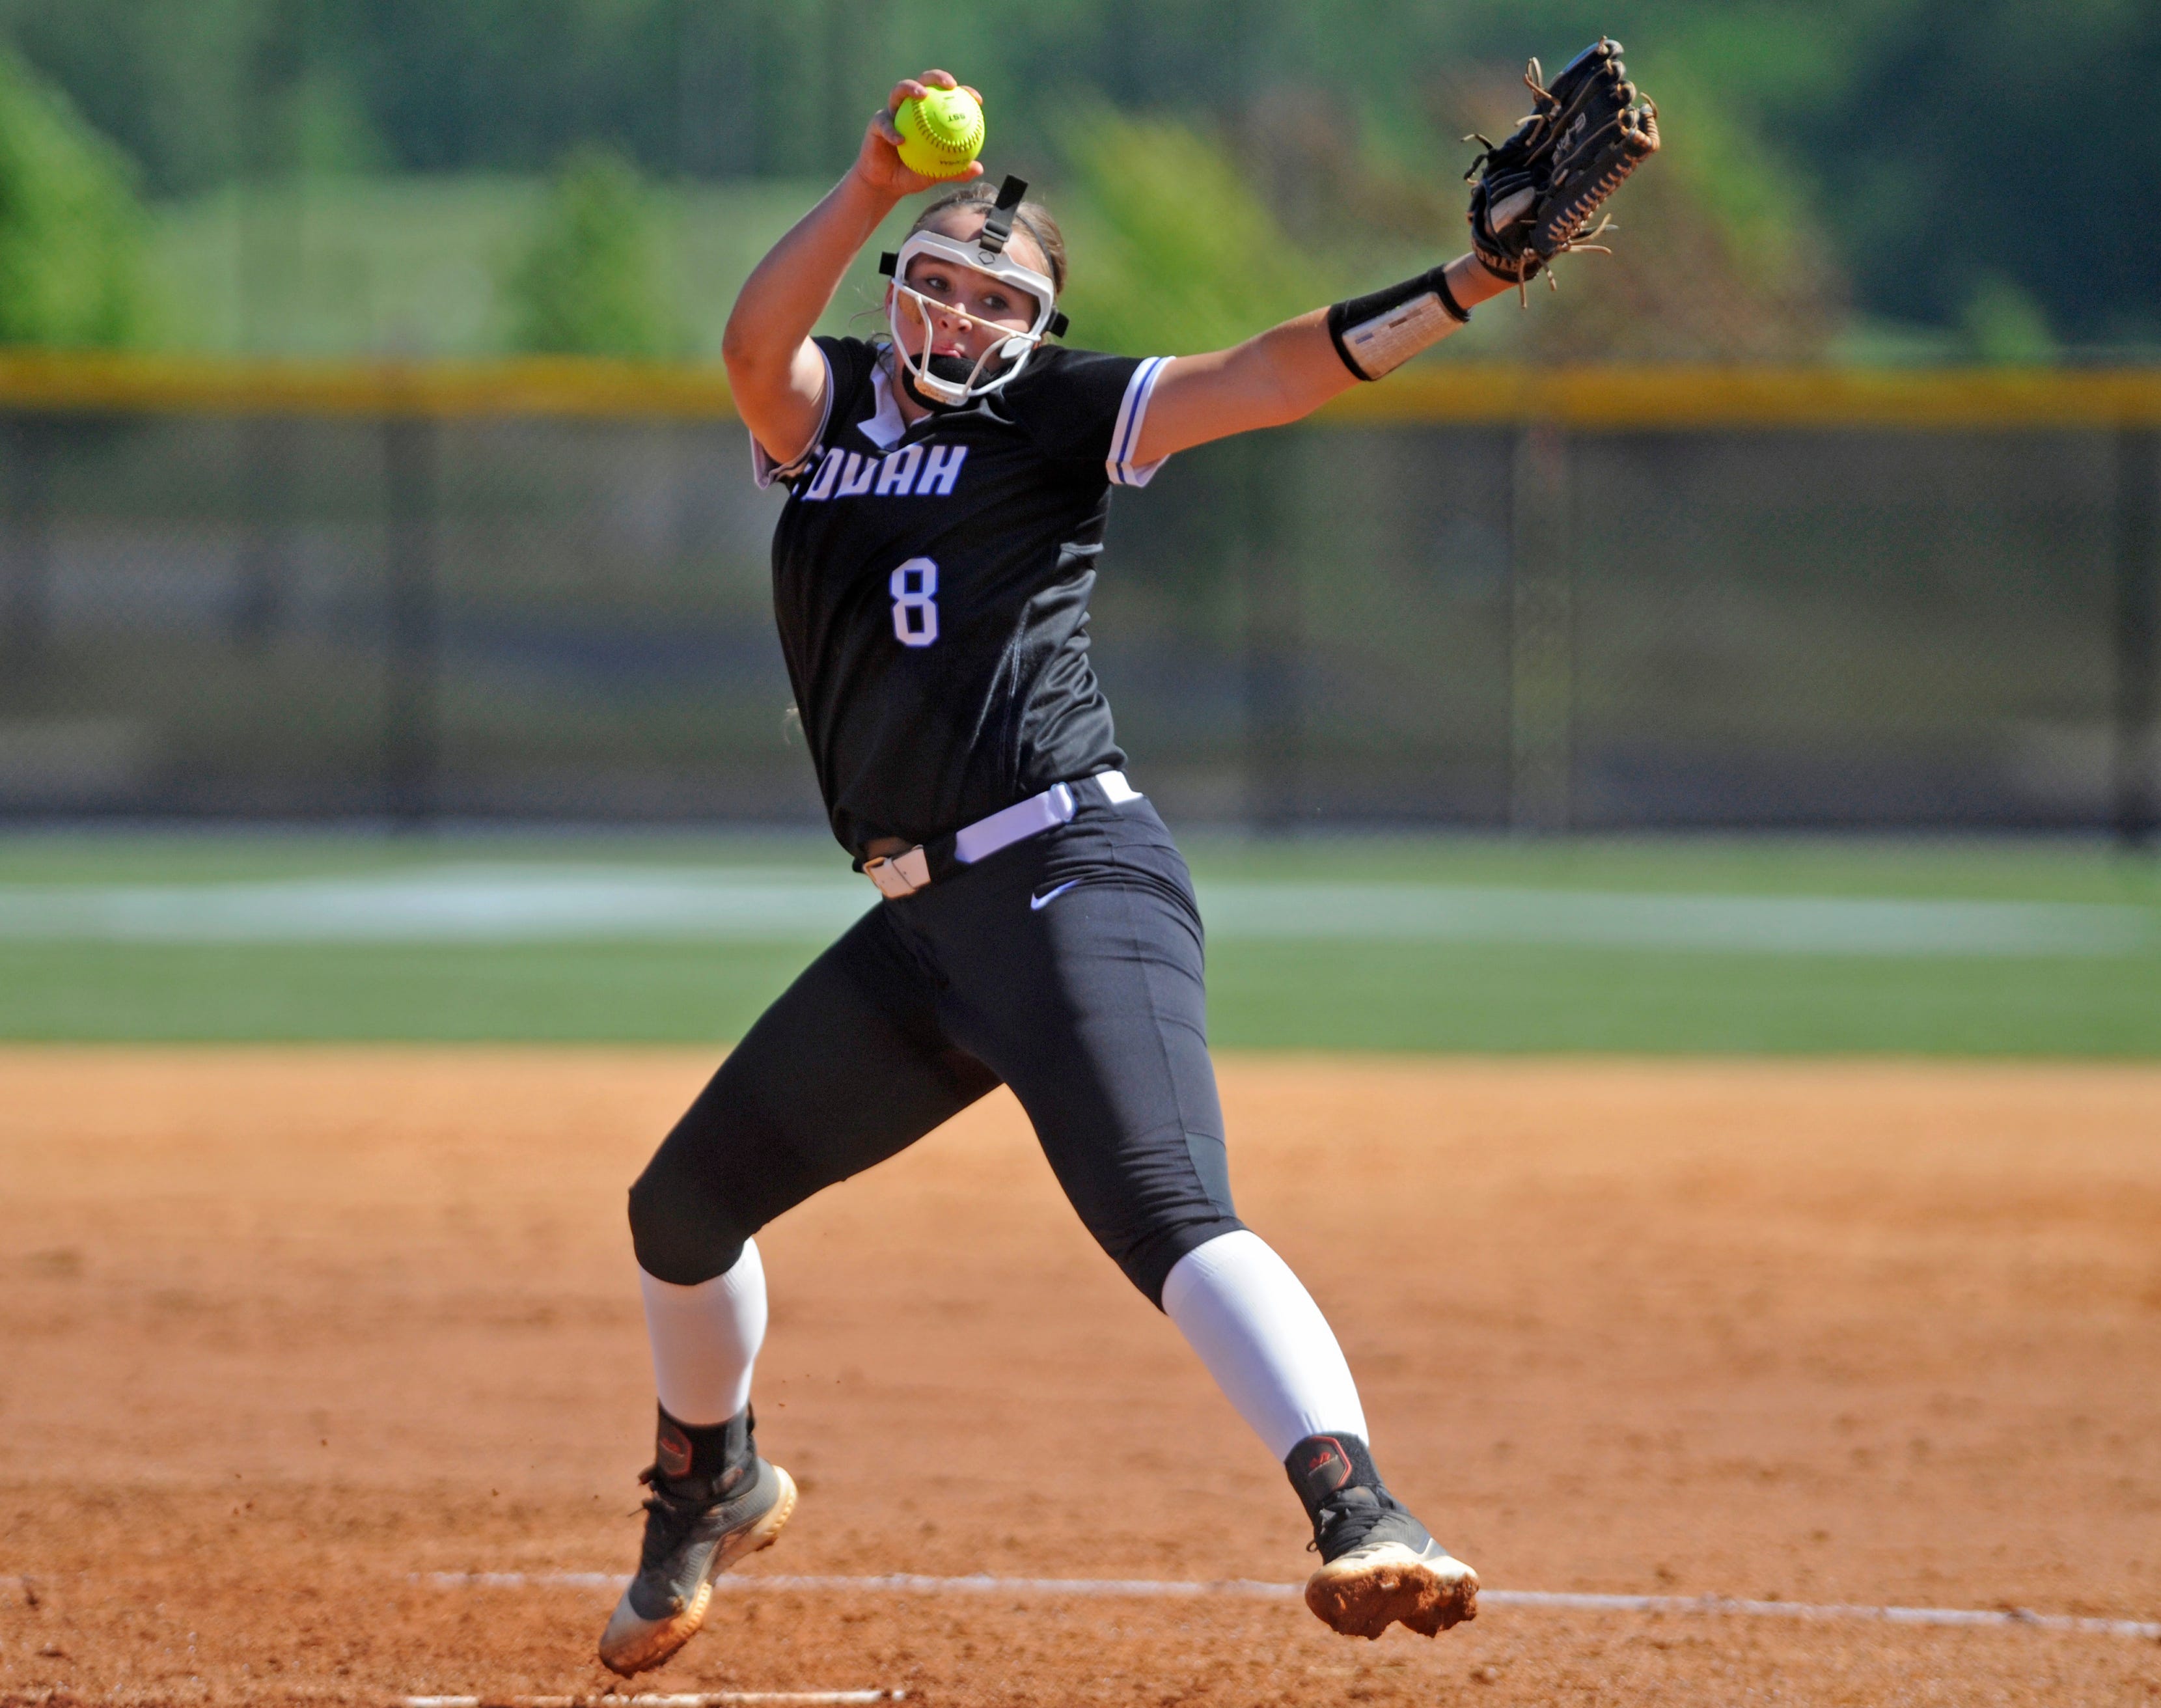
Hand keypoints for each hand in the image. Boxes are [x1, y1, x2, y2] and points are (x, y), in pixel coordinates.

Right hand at [852, 70, 985, 199]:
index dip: (963, 93)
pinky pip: (884, 124)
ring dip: (910, 88)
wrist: (886, 184)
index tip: (977, 100)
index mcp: (928, 115)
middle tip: (950, 85)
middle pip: (924, 82)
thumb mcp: (936, 174)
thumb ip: (954, 170)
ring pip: (899, 91)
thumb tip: (978, 169)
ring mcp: (892, 112)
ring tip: (921, 95)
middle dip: (936, 77)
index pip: (946, 98)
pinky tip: (900, 140)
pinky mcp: (876, 123)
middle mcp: (910, 108)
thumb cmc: (912, 175)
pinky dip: (892, 131)